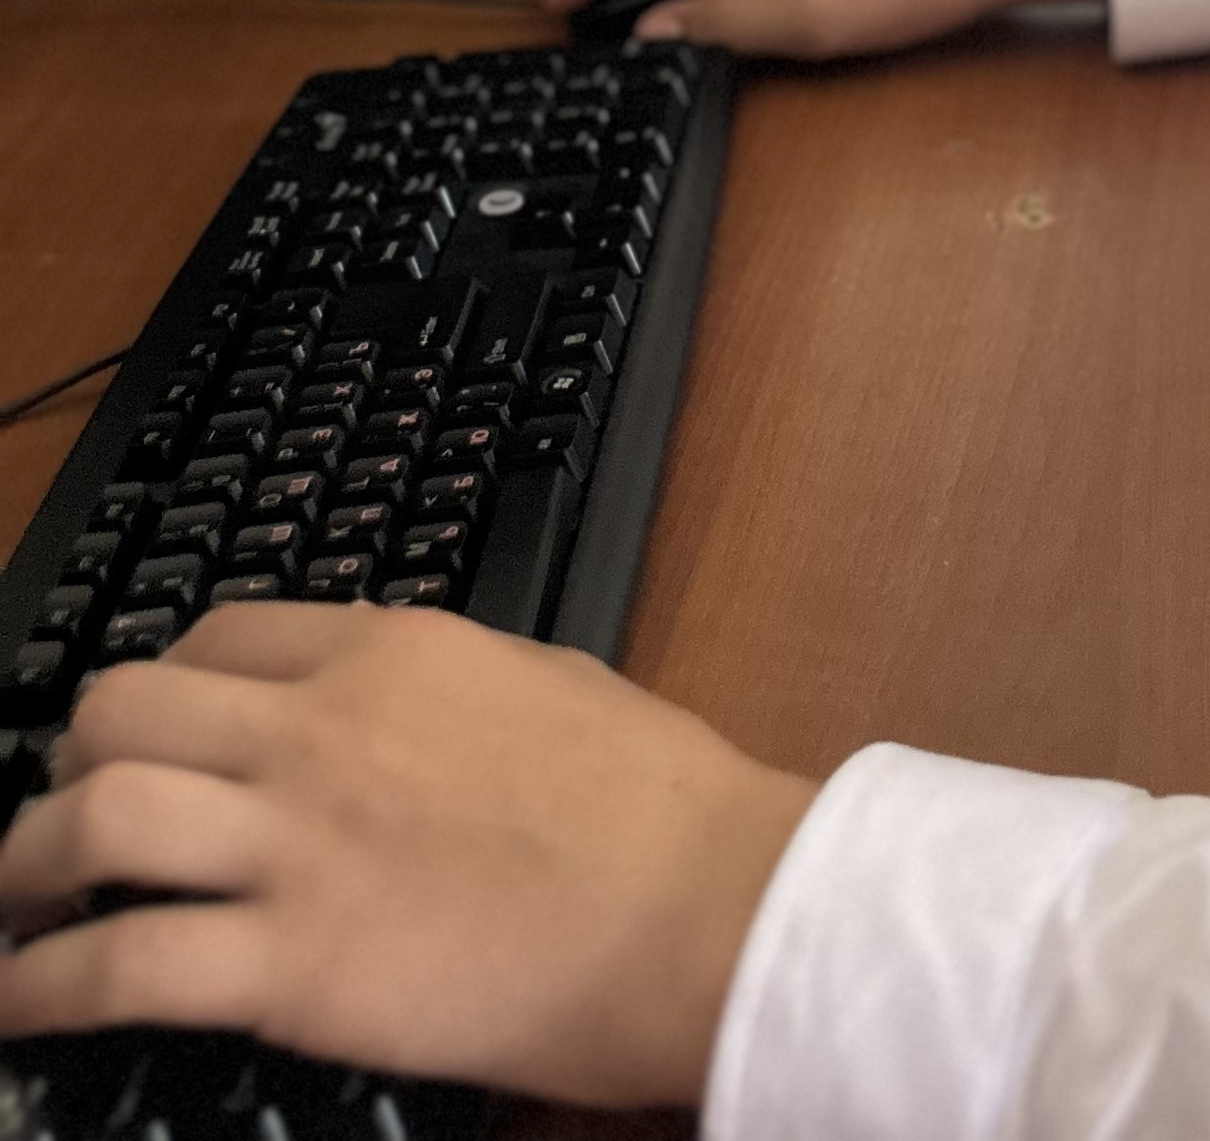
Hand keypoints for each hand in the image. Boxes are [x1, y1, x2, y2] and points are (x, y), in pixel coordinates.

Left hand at [0, 604, 812, 1107]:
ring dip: (30, 866)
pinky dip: (41, 992)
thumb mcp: (550, 686)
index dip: (166, 689)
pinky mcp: (293, 967)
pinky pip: (118, 968)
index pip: (219, 636)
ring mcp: (301, 845)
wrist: (704, 905)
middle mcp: (325, 729)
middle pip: (126, 707)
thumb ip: (454, 688)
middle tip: (67, 819)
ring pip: (95, 818)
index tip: (153, 740)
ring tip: (18, 910)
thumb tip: (406, 715)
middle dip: (73, 763)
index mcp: (395, 651)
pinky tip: (19, 1009)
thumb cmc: (659, 806)